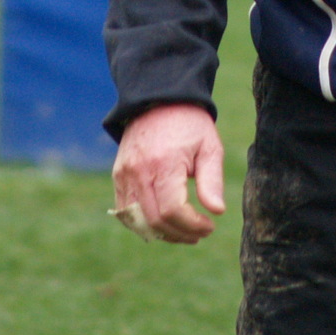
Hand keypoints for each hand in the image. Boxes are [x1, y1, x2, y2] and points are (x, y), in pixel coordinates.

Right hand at [111, 103, 226, 244]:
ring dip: (162, 233)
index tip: (209, 226)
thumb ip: (212, 180)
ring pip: (138, 221)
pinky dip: (144, 223)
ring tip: (184, 232)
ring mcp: (124, 175)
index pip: (172, 211)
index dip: (192, 226)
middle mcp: (139, 171)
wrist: (158, 100)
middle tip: (200, 234)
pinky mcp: (118, 176)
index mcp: (164, 163)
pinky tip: (164, 222)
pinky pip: (125, 212)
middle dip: (180, 234)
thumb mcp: (210, 147)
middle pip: (155, 221)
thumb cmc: (189, 124)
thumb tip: (217, 211)